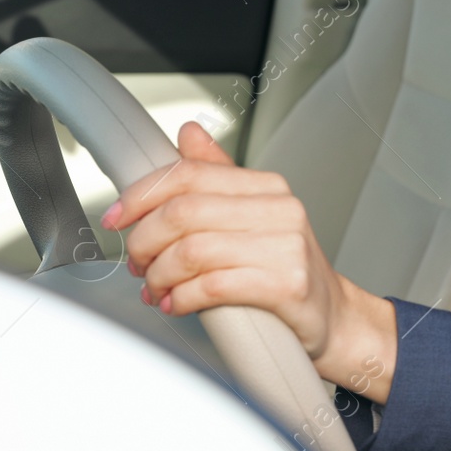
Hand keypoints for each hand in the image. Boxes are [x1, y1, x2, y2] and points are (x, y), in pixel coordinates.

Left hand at [104, 121, 396, 402]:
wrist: (333, 316)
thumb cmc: (286, 269)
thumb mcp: (255, 216)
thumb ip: (219, 177)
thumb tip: (188, 134)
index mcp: (268, 187)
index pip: (190, 174)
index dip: (142, 195)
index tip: (116, 218)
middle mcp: (280, 209)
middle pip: (185, 212)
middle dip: (144, 241)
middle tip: (136, 263)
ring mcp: (287, 246)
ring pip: (193, 250)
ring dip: (160, 275)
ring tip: (156, 289)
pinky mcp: (286, 285)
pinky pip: (214, 286)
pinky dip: (183, 298)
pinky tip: (177, 304)